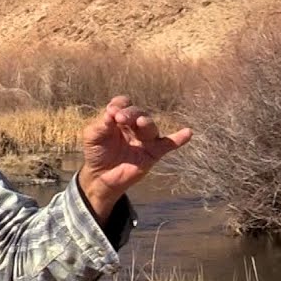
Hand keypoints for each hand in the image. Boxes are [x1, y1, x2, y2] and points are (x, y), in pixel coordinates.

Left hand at [77, 96, 191, 220]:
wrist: (100, 177)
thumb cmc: (96, 153)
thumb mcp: (92, 136)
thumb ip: (101, 124)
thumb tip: (110, 112)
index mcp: (119, 118)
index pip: (124, 104)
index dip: (119, 104)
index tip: (111, 112)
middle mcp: (134, 126)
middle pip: (138, 113)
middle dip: (130, 114)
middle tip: (119, 118)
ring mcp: (144, 139)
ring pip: (151, 127)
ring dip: (146, 122)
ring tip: (141, 122)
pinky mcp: (152, 154)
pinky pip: (168, 145)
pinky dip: (178, 139)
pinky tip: (187, 133)